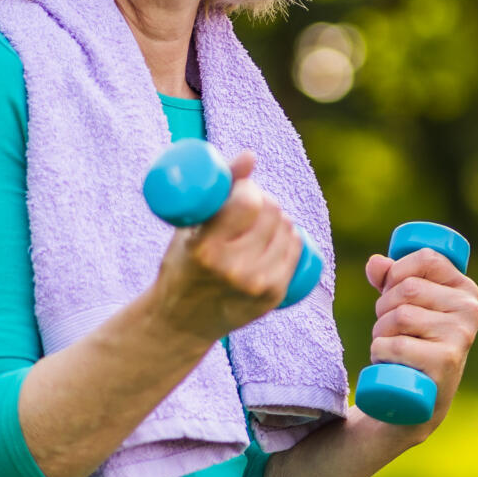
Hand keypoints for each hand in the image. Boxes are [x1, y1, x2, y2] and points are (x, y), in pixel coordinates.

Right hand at [151, 151, 305, 342]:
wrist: (183, 321)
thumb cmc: (183, 264)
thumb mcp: (189, 227)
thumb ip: (219, 188)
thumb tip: (250, 155)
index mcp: (206, 249)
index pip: (248, 202)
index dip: (248, 189)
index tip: (240, 190)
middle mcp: (233, 269)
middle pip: (271, 212)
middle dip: (262, 200)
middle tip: (248, 205)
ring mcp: (257, 285)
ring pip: (287, 228)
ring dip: (277, 218)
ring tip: (258, 223)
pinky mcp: (273, 294)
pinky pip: (294, 249)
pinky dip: (288, 237)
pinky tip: (275, 236)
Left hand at [360, 246, 477, 437]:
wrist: (415, 402)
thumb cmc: (410, 344)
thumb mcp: (404, 306)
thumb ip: (391, 278)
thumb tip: (375, 263)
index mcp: (465, 290)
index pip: (426, 258)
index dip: (397, 271)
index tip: (391, 291)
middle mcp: (470, 310)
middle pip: (408, 288)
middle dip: (384, 307)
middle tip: (389, 328)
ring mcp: (460, 337)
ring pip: (400, 316)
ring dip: (380, 333)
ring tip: (390, 347)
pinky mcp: (445, 363)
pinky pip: (397, 345)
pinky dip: (381, 353)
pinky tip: (390, 364)